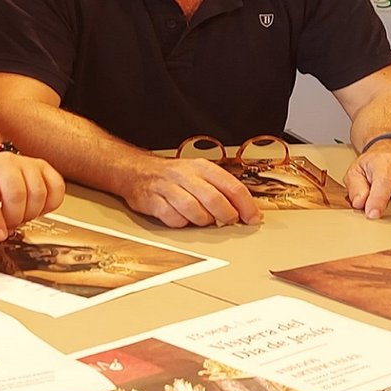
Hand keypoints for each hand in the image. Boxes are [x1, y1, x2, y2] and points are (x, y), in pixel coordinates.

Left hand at [0, 151, 65, 240]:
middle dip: (14, 218)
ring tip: (19, 217)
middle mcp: (4, 163)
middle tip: (8, 227)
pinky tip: (36, 209)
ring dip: (31, 213)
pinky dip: (50, 205)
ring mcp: (26, 163)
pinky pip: (56, 187)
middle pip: (17, 194)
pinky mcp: (43, 167)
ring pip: (38, 192)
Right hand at [121, 157, 261, 227]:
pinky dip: (182, 223)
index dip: (246, 205)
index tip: (253, 217)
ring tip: (204, 219)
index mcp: (201, 167)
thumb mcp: (199, 173)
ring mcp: (168, 188)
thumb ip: (221, 189)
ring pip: (194, 211)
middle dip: (227, 215)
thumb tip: (246, 209)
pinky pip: (173, 219)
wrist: (137, 171)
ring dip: (203, 221)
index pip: (232, 186)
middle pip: (214, 200)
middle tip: (230, 221)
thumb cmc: (174, 176)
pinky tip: (182, 219)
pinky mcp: (153, 201)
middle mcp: (185, 175)